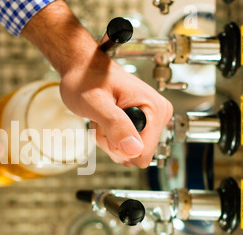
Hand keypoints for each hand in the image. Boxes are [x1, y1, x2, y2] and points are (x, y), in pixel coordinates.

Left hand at [21, 0, 172, 167]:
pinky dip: (110, 139)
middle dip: (113, 143)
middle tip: (102, 120)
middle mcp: (157, 115)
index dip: (119, 147)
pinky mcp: (141, 125)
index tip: (108, 125)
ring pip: (129, 154)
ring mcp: (150, 121)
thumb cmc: (87, 80)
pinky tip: (106, 122)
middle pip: (136, 155)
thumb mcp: (96, 102)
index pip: (143, 154)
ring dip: (109, 141)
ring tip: (103, 119)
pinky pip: (126, 148)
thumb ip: (115, 124)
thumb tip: (134, 149)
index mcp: (154, 109)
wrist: (84, 70)